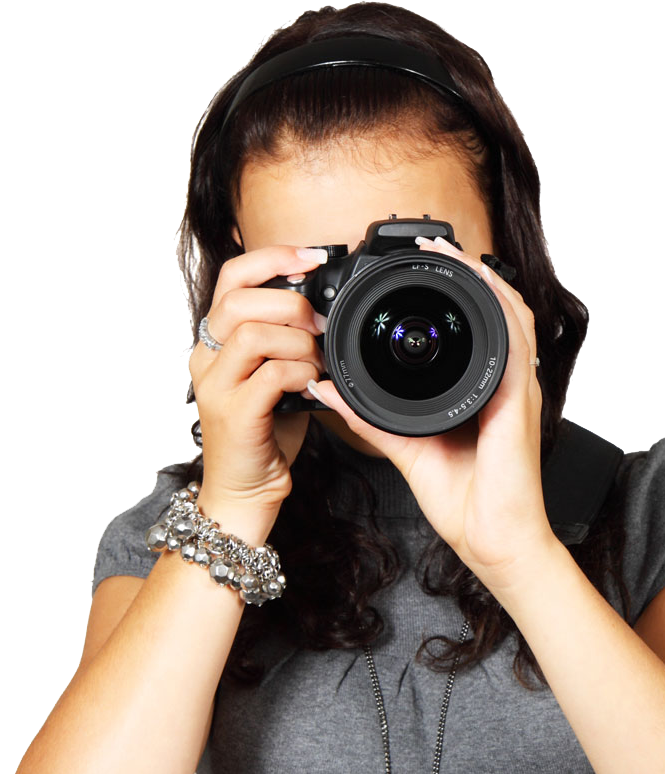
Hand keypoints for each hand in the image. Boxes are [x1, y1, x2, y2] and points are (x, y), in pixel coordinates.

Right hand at [188, 244, 328, 526]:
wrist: (245, 490)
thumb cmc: (264, 432)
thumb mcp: (273, 374)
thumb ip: (285, 340)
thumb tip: (322, 306)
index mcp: (215, 340)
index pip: (232, 276)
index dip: (273, 257)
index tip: (313, 257)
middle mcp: (207, 358)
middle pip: (239, 299)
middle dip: (290, 302)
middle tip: (319, 324)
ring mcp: (216, 387)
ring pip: (254, 334)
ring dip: (299, 342)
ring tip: (317, 361)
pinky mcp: (233, 415)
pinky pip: (270, 375)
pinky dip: (301, 373)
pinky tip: (313, 385)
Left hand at [307, 235, 559, 592]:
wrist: (493, 542)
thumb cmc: (464, 503)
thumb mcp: (406, 449)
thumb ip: (371, 418)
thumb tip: (331, 391)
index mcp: (478, 394)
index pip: (468, 332)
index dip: (449, 296)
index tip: (414, 271)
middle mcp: (502, 385)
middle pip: (493, 311)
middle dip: (465, 273)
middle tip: (430, 244)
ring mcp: (516, 390)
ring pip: (509, 314)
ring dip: (481, 278)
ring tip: (449, 251)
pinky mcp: (519, 401)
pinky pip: (515, 342)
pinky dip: (500, 306)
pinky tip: (481, 283)